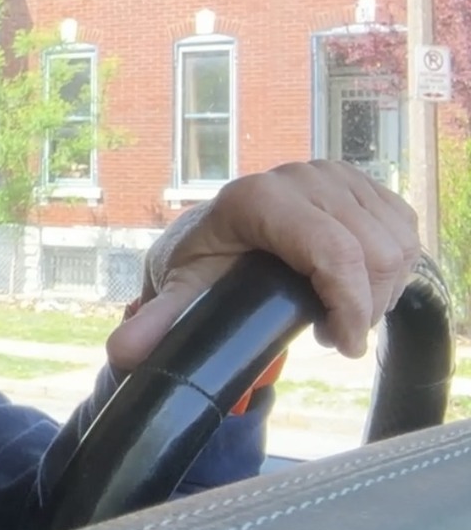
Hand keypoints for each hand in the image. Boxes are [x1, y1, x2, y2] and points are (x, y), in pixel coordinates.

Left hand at [106, 160, 420, 372]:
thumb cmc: (207, 260)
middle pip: (373, 252)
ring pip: (396, 244)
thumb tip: (124, 354)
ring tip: (342, 312)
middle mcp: (299, 178)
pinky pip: (406, 230)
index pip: (330, 250)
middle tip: (334, 333)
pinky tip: (359, 285)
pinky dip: (393, 269)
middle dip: (362, 306)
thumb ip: (160, 320)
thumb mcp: (182, 288)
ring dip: (380, 291)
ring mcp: (335, 175)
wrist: (226, 229)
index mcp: (255, 200)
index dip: (348, 303)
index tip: (343, 345)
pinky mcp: (363, 183)